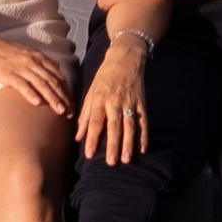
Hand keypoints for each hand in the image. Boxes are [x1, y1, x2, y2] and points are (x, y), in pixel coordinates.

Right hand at [0, 36, 70, 115]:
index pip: (58, 76)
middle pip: (53, 81)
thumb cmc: (5, 50)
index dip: (67, 91)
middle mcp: (33, 61)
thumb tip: (56, 69)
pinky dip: (31, 94)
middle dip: (64, 98)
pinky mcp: (8, 73)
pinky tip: (37, 103)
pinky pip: (22, 84)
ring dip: (52, 98)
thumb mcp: (27, 52)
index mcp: (39, 57)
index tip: (72, 104)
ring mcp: (21, 67)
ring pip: (42, 84)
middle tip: (70, 112)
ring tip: (60, 111)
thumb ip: (41, 61)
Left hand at [80, 32, 151, 162]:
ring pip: (130, 126)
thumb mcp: (91, 92)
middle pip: (114, 126)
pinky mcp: (141, 103)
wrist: (126, 58)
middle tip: (111, 162)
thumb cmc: (104, 77)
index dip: (92, 138)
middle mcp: (115, 101)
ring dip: (129, 144)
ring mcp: (130, 102)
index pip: (95, 122)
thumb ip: (85, 115)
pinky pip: (143, 122)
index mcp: (100, 99)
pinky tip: (142, 149)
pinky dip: (144, 136)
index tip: (89, 154)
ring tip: (126, 159)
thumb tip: (78, 137)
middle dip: (113, 145)